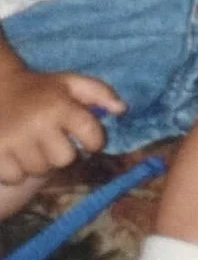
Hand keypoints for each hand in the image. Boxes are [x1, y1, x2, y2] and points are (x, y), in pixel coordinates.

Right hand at [0, 69, 123, 184]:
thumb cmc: (41, 90)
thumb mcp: (71, 83)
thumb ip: (100, 93)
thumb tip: (122, 109)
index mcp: (60, 106)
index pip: (92, 136)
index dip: (95, 142)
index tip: (89, 140)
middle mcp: (38, 123)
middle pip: (66, 160)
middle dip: (63, 153)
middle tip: (54, 140)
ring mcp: (13, 139)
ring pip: (39, 170)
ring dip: (40, 162)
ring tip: (33, 144)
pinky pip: (15, 176)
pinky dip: (16, 169)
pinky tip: (15, 153)